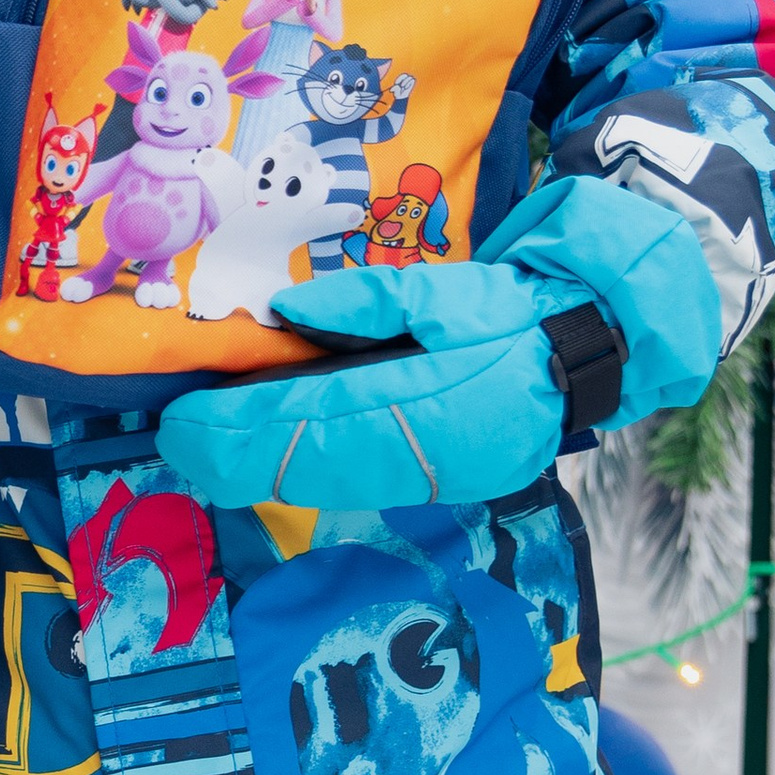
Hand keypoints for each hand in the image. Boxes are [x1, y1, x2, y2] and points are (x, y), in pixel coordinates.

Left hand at [161, 264, 597, 513]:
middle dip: (235, 457)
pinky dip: (306, 473)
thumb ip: (364, 304)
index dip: (238, 431)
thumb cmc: (521, 312)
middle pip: (307, 468)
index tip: (183, 423)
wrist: (597, 349)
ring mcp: (435, 477)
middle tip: (177, 438)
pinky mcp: (441, 481)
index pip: (308, 426)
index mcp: (427, 405)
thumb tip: (287, 313)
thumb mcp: (448, 290)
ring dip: (263, 470)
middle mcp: (425, 456)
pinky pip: (358, 484)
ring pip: (328, 484)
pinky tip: (271, 458)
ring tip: (208, 449)